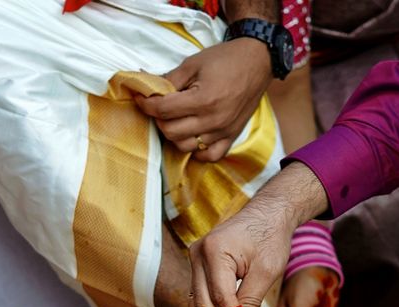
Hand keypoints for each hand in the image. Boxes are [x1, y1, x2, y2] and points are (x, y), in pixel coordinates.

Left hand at [135, 39, 271, 161]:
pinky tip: (193, 137)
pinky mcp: (232, 137)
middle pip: (171, 132)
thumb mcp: (193, 63)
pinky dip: (197, 151)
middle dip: (159, 119)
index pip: (163, 110)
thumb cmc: (225, 59)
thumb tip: (148, 89)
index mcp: (203, 100)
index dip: (146, 104)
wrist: (257, 62)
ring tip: (175, 120)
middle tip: (159, 107)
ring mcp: (223, 132)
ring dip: (175, 135)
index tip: (141, 98)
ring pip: (186, 146)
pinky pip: (210, 156)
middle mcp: (213, 120)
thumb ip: (169, 80)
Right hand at [189, 162, 328, 306]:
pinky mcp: (199, 267)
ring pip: (199, 305)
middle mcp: (198, 254)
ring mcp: (195, 260)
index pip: (220, 299)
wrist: (268, 213)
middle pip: (202, 305)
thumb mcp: (267, 271)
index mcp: (215, 251)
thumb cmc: (271, 236)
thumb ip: (252, 303)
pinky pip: (202, 297)